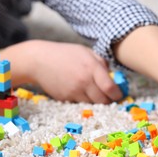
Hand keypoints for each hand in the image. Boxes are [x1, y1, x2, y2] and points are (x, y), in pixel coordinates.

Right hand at [1, 40, 122, 102]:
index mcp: (92, 67)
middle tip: (109, 97)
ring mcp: (74, 91)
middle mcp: (84, 81)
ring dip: (96, 101)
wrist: (39, 60)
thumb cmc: (64, 54)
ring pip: (92, 104)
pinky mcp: (66, 98)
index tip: (119, 94)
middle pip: (103, 100)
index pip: (110, 88)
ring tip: (94, 93)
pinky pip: (80, 103)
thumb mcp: (85, 52)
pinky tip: (81, 92)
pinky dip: (84, 100)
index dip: (117, 94)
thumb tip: (112, 76)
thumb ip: (100, 63)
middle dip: (108, 100)